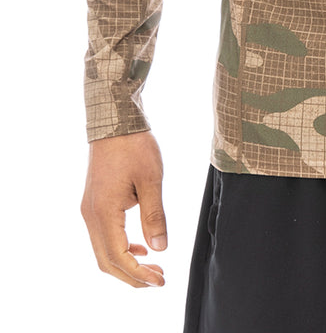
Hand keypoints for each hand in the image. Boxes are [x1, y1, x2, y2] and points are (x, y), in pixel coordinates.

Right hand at [80, 129, 167, 287]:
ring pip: (103, 251)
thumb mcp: (151, 179)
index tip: (160, 280)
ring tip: (152, 267)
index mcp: (104, 212)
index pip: (118, 257)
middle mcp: (91, 215)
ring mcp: (90, 209)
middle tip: (158, 279)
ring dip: (125, 264)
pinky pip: (103, 236)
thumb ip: (155, 215)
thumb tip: (160, 248)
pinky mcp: (94, 203)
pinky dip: (120, 248)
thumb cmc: (134, 146)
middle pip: (107, 261)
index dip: (139, 274)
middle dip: (132, 276)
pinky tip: (139, 247)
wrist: (114, 121)